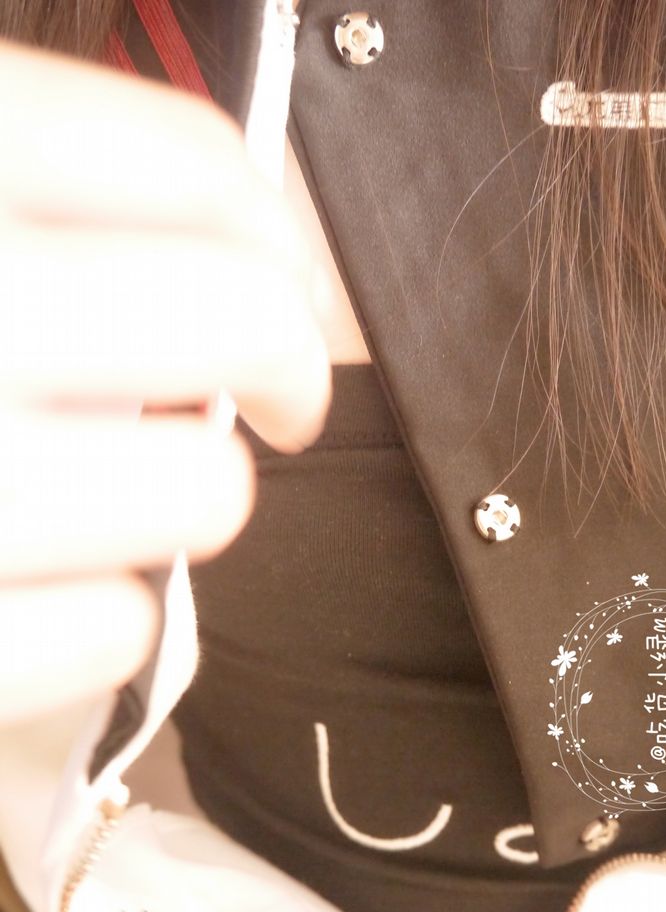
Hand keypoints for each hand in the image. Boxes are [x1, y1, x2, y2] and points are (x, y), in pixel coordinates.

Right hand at [0, 39, 330, 722]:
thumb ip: (21, 198)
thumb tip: (214, 248)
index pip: (189, 166)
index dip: (269, 233)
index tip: (277, 285)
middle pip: (243, 325)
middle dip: (273, 369)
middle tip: (249, 400)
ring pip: (202, 492)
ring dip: (170, 496)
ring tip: (87, 494)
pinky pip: (115, 629)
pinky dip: (90, 616)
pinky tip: (15, 587)